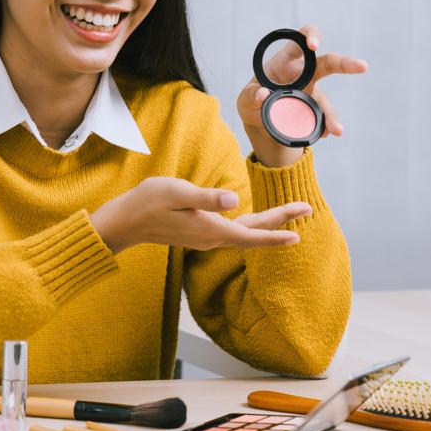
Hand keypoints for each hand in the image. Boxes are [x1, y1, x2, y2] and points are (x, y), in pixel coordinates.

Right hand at [90, 177, 311, 253]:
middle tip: (306, 209)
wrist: (124, 221)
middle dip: (281, 222)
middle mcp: (212, 237)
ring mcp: (205, 237)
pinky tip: (256, 221)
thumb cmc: (148, 202)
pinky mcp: (199, 232)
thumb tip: (233, 199)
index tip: (299, 232)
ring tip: (289, 215)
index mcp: (211, 229)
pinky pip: (233, 231)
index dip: (276, 233)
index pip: (251, 235)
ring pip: (244, 232)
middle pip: (253, 233)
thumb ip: (207, 197)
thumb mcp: (177, 192)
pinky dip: (251, 226)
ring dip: (268, 224)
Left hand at [236, 24, 367, 166]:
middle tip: (362, 66)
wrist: (259, 123)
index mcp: (286, 60)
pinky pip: (323, 119)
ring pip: (326, 100)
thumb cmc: (252, 101)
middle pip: (328, 63)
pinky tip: (324, 135)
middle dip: (345, 63)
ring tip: (336, 130)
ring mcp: (312, 93)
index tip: (314, 45)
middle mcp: (304, 74)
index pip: (301, 38)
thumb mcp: (245, 99)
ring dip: (332, 115)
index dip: (311, 36)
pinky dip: (325, 128)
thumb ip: (250, 95)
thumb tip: (263, 95)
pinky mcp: (314, 111)